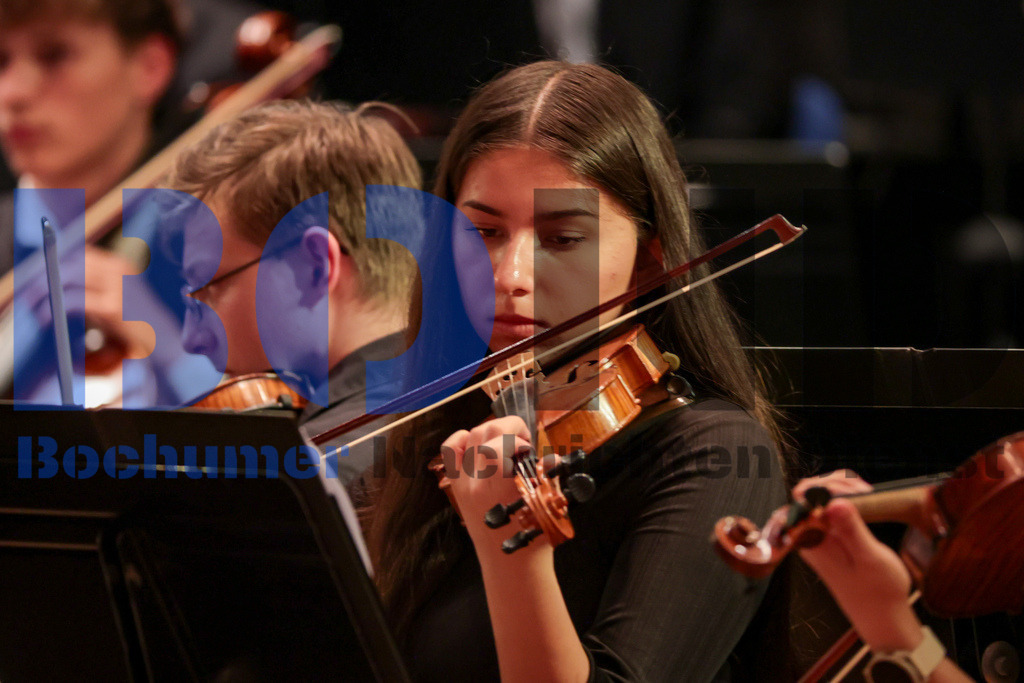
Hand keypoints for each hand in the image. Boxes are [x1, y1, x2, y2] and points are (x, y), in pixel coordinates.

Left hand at [19, 245, 177, 360]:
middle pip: (71, 263)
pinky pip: (73, 300)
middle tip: (31, 293)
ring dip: (46, 292)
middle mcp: (120, 271)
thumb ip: (96, 287)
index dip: (57, 264)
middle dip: (47, 276)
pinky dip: (54, 309)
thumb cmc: (138, 326)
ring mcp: (117, 287)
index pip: (81, 254)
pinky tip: (47, 319)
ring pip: (68, 277)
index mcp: (121, 266)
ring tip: (37, 308)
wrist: (165, 344)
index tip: (40, 277)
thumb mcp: (117, 299)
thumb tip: (59, 282)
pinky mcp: (113, 307)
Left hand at [439, 416, 536, 553]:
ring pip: (466, 437)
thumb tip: (549, 455)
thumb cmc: (533, 537)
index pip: (500, 441)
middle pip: (484, 431)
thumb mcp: (548, 503)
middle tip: (522, 439)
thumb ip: (547, 473)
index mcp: (501, 486)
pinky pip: (450, 453)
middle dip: (507, 426)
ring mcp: (463, 484)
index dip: (518, 433)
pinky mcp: (457, 488)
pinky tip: (478, 445)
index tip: (530, 445)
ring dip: (488, 430)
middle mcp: (477, 482)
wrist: (511, 563)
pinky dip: (462, 440)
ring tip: (504, 441)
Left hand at [794, 472, 921, 651]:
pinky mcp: (829, 538)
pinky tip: (864, 502)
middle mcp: (810, 537)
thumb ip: (852, 530)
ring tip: (867, 493)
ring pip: (819, 499)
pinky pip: (828, 509)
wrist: (883, 616)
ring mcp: (818, 536)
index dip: (826, 485)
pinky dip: (845, 499)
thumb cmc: (878, 593)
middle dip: (835, 483)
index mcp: (812, 541)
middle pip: (808, 493)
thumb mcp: (870, 558)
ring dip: (841, 489)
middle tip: (864, 490)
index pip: (802, 498)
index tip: (856, 491)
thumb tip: (834, 503)